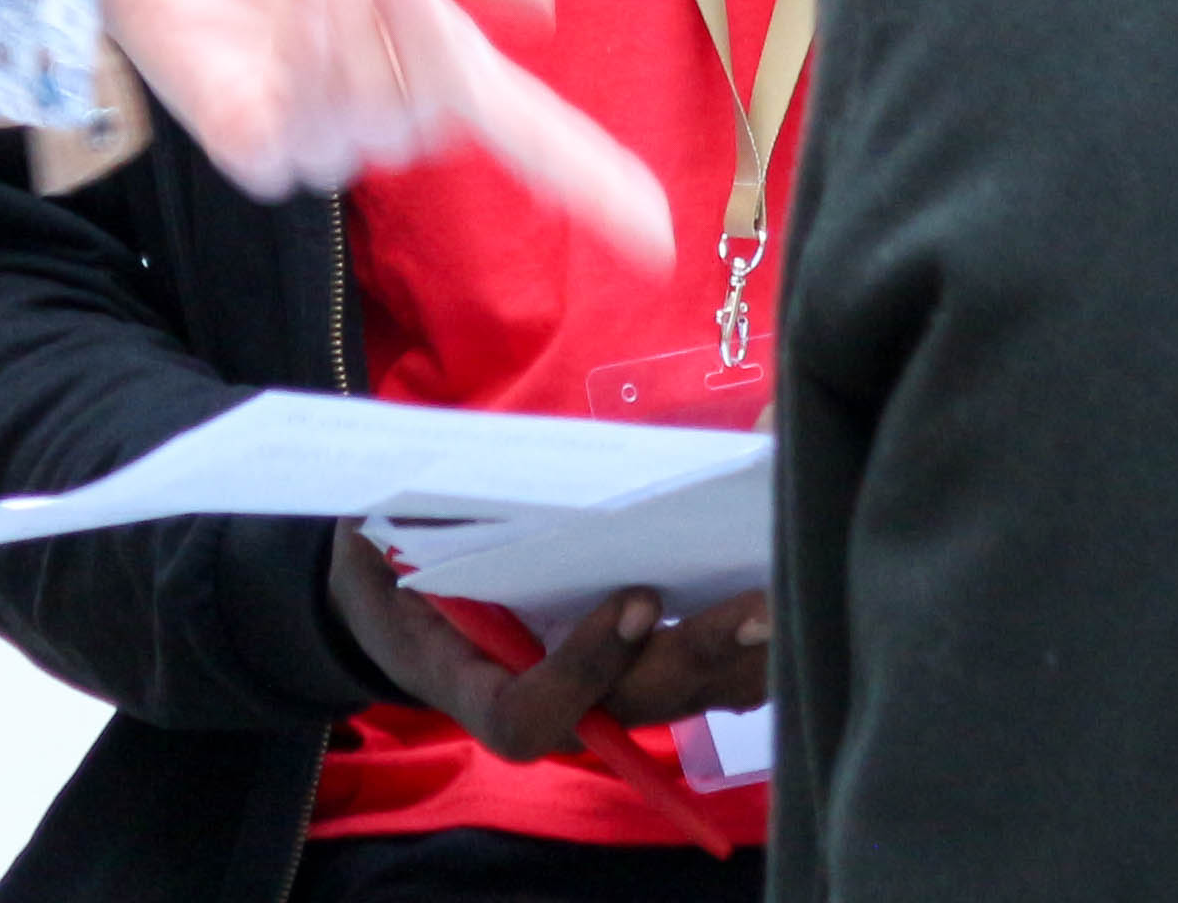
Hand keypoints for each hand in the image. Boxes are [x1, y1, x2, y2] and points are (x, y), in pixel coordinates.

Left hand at [91, 0, 670, 265]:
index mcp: (434, 52)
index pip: (530, 135)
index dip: (595, 184)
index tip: (658, 240)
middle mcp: (389, 108)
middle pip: (450, 100)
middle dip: (417, 8)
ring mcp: (325, 137)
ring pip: (382, 111)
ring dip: (355, 12)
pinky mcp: (261, 151)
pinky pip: (315, 127)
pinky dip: (312, 49)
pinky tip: (291, 0)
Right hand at [330, 531, 768, 761]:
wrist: (404, 597)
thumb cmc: (393, 559)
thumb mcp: (380, 533)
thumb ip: (423, 512)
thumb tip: (488, 461)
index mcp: (477, 681)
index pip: (531, 716)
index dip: (585, 671)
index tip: (633, 598)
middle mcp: (556, 704)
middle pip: (640, 702)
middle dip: (701, 652)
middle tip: (758, 600)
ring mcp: (612, 693)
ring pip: (693, 695)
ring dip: (750, 648)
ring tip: (798, 578)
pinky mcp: (652, 668)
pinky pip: (715, 671)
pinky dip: (757, 622)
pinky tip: (792, 543)